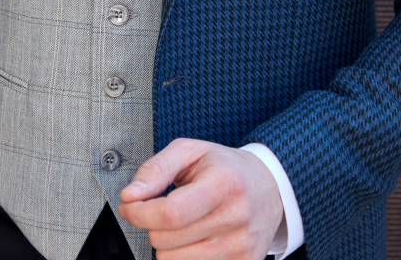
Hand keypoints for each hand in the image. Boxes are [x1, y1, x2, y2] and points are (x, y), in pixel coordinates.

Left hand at [117, 138, 283, 259]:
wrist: (270, 187)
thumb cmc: (225, 167)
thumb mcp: (190, 151)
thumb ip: (155, 169)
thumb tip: (130, 195)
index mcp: (223, 183)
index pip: (171, 213)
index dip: (140, 213)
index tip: (130, 206)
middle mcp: (236, 218)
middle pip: (166, 240)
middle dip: (153, 225)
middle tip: (165, 208)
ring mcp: (241, 247)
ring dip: (168, 244)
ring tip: (184, 222)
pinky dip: (184, 256)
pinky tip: (195, 238)